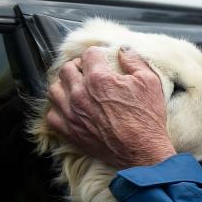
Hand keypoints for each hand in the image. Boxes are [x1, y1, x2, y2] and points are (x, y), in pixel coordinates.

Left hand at [46, 47, 175, 168]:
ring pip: (54, 89)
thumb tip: (123, 50)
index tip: (102, 60)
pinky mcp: (69, 131)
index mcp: (99, 79)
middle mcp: (80, 94)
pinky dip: (59, 109)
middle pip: (67, 69)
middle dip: (78, 67)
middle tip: (89, 72)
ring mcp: (72, 113)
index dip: (97, 55)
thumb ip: (134, 61)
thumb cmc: (147, 118)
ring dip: (64, 85)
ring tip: (76, 88)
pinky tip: (71, 108)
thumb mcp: (150, 83)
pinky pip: (51, 115)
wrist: (142, 151)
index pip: (89, 54)